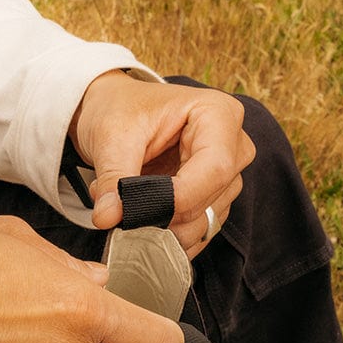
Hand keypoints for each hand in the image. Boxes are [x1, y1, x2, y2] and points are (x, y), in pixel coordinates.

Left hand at [70, 72, 255, 258]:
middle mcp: (234, 146)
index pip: (215, 168)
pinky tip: (143, 213)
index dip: (178, 197)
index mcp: (218, 114)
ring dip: (161, 225)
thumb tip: (108, 217)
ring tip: (127, 204)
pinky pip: (198, 232)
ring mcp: (228, 177)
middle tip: (120, 208)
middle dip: (163, 214)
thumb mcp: (111, 136)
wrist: (118, 111)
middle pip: (209, 200)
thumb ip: (113, 177)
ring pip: (204, 223)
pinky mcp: (216, 201)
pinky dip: (166, 232)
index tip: (137, 211)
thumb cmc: (122, 110)